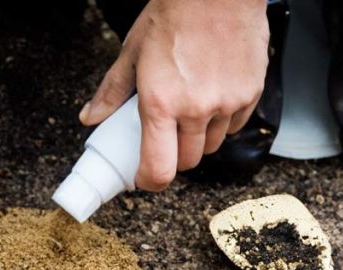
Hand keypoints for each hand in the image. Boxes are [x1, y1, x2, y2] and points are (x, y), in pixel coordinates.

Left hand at [81, 0, 269, 190]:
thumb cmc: (174, 15)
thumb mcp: (133, 52)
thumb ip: (111, 91)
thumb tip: (91, 117)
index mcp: (161, 103)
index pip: (159, 169)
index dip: (149, 181)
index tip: (144, 177)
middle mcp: (196, 108)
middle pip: (187, 161)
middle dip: (173, 156)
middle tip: (164, 137)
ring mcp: (227, 103)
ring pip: (212, 145)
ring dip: (198, 139)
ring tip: (188, 110)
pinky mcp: (250, 94)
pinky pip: (235, 126)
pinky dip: (222, 122)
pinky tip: (211, 98)